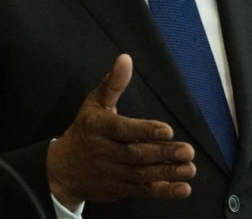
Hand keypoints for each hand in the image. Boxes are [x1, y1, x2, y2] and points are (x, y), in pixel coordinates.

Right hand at [46, 54, 195, 209]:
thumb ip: (113, 83)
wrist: (62, 170)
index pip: (124, 130)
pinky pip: (142, 191)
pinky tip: (182, 189)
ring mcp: (114, 173)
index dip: (145, 131)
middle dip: (163, 154)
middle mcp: (107, 152)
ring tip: (189, 169)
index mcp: (100, 128)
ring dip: (167, 173)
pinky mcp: (120, 189)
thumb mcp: (94, 103)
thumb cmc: (85, 130)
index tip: (167, 130)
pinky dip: (162, 192)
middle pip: (136, 154)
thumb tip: (125, 58)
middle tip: (187, 151)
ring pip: (142, 174)